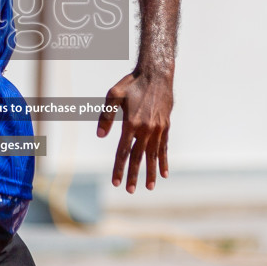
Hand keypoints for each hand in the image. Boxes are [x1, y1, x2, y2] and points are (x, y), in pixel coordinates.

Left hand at [95, 69, 172, 192]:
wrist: (157, 74)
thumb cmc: (132, 84)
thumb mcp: (113, 94)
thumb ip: (106, 116)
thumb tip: (100, 135)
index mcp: (132, 123)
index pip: (123, 151)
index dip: (119, 168)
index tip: (115, 182)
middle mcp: (146, 129)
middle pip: (138, 157)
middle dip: (134, 175)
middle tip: (130, 191)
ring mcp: (158, 129)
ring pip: (153, 155)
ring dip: (150, 172)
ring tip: (148, 188)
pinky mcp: (166, 127)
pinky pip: (164, 148)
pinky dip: (163, 161)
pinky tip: (163, 173)